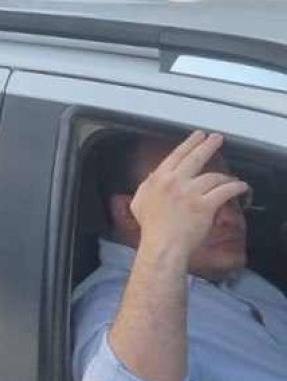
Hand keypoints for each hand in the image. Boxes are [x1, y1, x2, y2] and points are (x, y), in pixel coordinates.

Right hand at [130, 131, 250, 258]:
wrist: (162, 244)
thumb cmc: (151, 227)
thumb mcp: (139, 202)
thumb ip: (145, 186)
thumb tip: (152, 177)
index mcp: (159, 179)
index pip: (176, 155)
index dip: (189, 143)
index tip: (198, 135)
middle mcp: (175, 181)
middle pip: (195, 157)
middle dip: (208, 145)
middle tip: (217, 138)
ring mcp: (191, 192)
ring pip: (213, 176)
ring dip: (225, 176)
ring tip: (232, 178)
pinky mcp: (205, 205)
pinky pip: (224, 191)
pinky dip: (235, 187)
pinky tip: (241, 186)